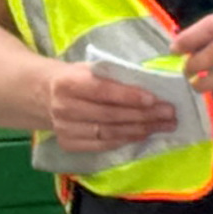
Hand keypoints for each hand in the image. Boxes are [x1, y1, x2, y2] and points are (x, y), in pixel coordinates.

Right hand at [44, 59, 179, 150]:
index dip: (128, 97)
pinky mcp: (68, 144)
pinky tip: (143, 135)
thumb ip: (113, 75)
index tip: (154, 99)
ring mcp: (64, 129)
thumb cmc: (76, 78)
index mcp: (67, 83)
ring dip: (140, 130)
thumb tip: (151, 84)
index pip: (102, 91)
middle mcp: (63, 108)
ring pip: (108, 132)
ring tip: (163, 125)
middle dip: (143, 115)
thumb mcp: (89, 68)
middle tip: (169, 114)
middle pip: (109, 115)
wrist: (44, 95)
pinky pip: (102, 145)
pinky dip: (125, 140)